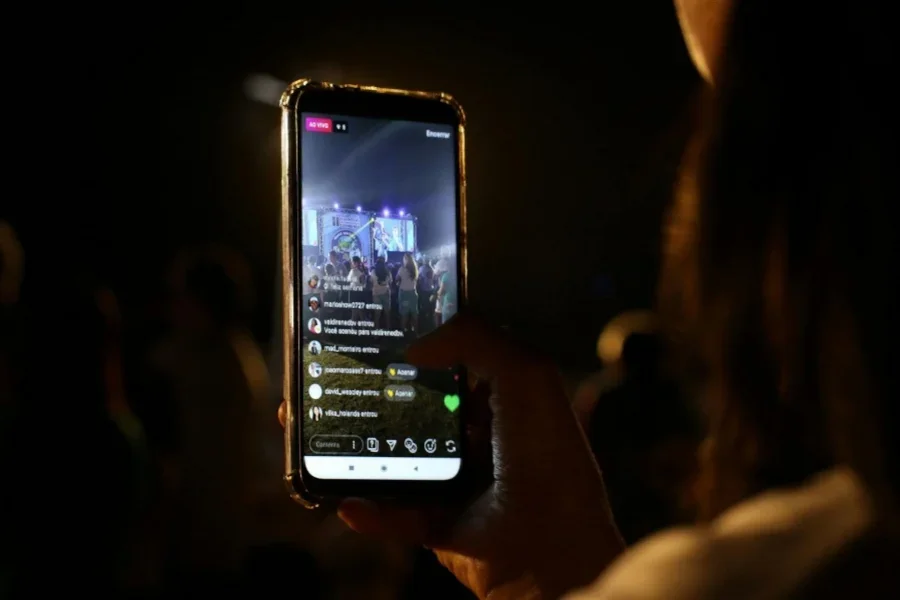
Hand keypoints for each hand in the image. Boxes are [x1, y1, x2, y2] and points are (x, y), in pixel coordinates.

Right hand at [281, 315, 623, 597]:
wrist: (550, 549)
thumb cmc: (546, 455)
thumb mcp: (526, 374)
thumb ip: (476, 338)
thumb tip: (416, 344)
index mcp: (502, 398)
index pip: (452, 361)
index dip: (418, 343)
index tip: (375, 331)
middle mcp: (479, 437)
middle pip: (414, 406)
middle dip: (376, 392)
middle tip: (336, 376)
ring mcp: (457, 482)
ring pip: (396, 458)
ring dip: (358, 447)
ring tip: (318, 432)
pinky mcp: (441, 524)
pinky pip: (394, 515)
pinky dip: (370, 510)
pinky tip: (347, 501)